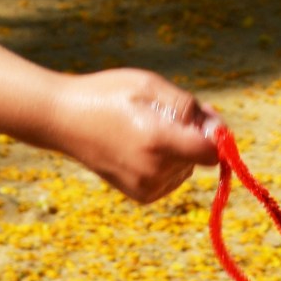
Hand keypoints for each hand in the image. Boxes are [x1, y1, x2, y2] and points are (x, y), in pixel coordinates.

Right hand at [49, 68, 221, 202]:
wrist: (63, 119)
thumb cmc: (107, 94)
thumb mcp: (149, 85)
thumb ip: (188, 107)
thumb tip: (217, 130)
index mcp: (158, 142)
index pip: (211, 152)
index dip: (215, 134)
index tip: (203, 117)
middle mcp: (154, 171)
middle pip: (198, 156)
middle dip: (192, 133)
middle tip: (163, 110)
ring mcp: (146, 187)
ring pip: (186, 167)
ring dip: (179, 148)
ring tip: (147, 126)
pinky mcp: (141, 195)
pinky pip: (171, 177)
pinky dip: (166, 161)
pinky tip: (142, 144)